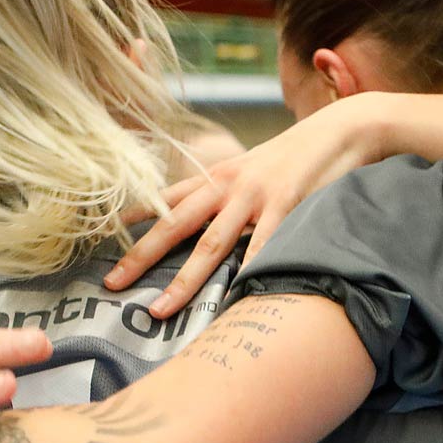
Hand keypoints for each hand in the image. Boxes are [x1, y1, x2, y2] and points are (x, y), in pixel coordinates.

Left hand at [103, 94, 383, 317]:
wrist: (339, 132)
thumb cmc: (296, 158)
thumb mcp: (253, 169)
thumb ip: (228, 194)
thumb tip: (206, 223)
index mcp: (216, 176)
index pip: (165, 196)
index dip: (134, 215)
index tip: (103, 237)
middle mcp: (227, 185)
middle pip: (175, 225)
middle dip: (140, 256)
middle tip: (111, 284)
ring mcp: (255, 197)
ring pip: (211, 245)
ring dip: (182, 281)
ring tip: (160, 310)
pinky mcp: (286, 206)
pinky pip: (263, 248)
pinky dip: (247, 274)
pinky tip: (231, 300)